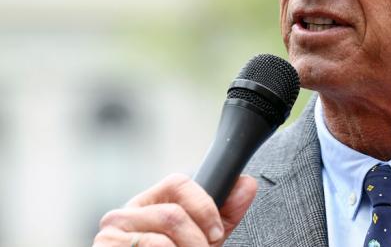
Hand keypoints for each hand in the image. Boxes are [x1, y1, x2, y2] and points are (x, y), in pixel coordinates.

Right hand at [93, 173, 256, 246]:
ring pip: (163, 235)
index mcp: (150, 204)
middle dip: (197, 241)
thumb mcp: (202, 239)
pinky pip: (149, 246)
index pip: (179, 182)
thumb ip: (223, 215)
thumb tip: (247, 183)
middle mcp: (125, 213)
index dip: (204, 207)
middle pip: (173, 213)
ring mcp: (110, 233)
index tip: (216, 233)